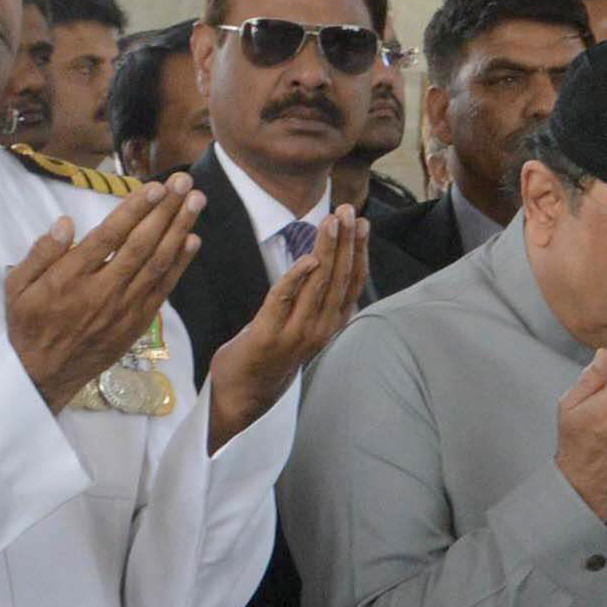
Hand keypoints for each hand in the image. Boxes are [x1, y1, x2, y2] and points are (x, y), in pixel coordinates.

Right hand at [6, 176, 204, 410]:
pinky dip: (180, 264)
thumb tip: (65, 223)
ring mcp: (124, 309)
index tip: (155, 188)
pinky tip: (193, 240)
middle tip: (184, 183)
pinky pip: (163, 289)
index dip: (134, 210)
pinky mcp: (137, 323)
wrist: (45, 375)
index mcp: (71, 279)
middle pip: (141, 245)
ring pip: (158, 264)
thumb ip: (40, 254)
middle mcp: (103, 291)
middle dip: (165, 211)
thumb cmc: (29, 325)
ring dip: (179, 230)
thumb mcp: (17, 287)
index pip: (109, 237)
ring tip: (196, 201)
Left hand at [205, 208, 370, 449]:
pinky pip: (285, 300)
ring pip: (318, 285)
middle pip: (339, 278)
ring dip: (326, 251)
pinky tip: (307, 258)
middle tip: (348, 211)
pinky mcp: (269, 335)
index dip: (358, 251)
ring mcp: (296, 334)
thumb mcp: (302, 325)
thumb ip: (315, 298)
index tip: (362, 222)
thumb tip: (325, 262)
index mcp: (330, 324)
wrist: (245, 395)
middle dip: (345, 241)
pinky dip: (297, 278)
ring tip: (331, 222)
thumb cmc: (272, 354)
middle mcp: (320, 329)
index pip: (352, 282)